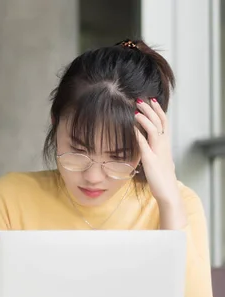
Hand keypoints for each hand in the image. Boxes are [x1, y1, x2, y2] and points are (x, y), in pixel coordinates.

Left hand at [135, 98, 186, 228]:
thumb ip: (153, 149)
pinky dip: (139, 135)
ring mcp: (158, 152)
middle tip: (140, 99)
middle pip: (159, 122)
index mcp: (165, 144)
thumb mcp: (158, 159)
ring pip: (154, 130)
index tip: (152, 99)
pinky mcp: (150, 160)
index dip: (158, 110)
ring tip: (136, 110)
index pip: (164, 122)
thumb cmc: (161, 177)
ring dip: (145, 119)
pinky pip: (144, 145)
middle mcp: (164, 145)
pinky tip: (132, 128)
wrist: (167, 192)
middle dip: (150, 109)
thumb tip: (145, 141)